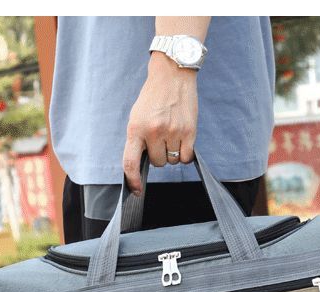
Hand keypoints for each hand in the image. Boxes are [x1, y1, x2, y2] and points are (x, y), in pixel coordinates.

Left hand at [123, 53, 197, 193]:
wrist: (172, 75)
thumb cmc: (153, 98)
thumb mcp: (137, 116)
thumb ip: (138, 140)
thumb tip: (141, 165)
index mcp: (136, 129)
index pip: (130, 162)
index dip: (132, 180)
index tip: (136, 190)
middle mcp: (153, 131)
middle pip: (157, 163)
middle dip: (159, 155)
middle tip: (161, 139)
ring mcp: (172, 131)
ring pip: (172, 161)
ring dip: (172, 153)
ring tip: (172, 134)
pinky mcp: (189, 131)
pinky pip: (186, 157)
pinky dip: (185, 154)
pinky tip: (183, 141)